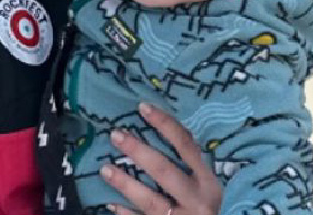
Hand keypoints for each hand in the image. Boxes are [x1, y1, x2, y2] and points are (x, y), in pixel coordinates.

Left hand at [100, 102, 221, 214]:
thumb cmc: (205, 205)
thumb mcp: (205, 185)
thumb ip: (190, 163)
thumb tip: (160, 127)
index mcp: (207, 182)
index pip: (186, 146)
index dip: (165, 125)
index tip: (142, 107)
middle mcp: (196, 200)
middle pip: (164, 171)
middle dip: (138, 151)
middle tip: (116, 135)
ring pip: (150, 200)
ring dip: (125, 183)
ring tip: (105, 169)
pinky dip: (125, 213)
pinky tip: (110, 202)